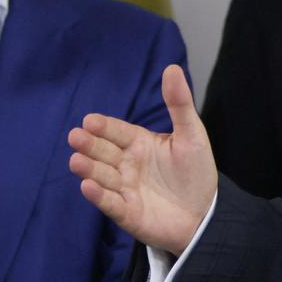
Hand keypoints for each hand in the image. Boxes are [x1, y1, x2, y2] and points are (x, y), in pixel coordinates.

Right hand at [68, 64, 218, 255]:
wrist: (205, 213)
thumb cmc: (196, 172)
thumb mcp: (192, 134)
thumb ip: (179, 104)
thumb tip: (171, 68)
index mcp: (140, 144)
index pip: (117, 132)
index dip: (104, 127)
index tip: (89, 120)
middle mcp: (127, 165)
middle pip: (104, 152)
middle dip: (90, 145)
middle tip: (76, 136)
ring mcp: (125, 189)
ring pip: (103, 176)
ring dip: (89, 169)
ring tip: (76, 160)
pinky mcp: (127, 213)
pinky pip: (110, 203)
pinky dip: (99, 196)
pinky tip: (87, 186)